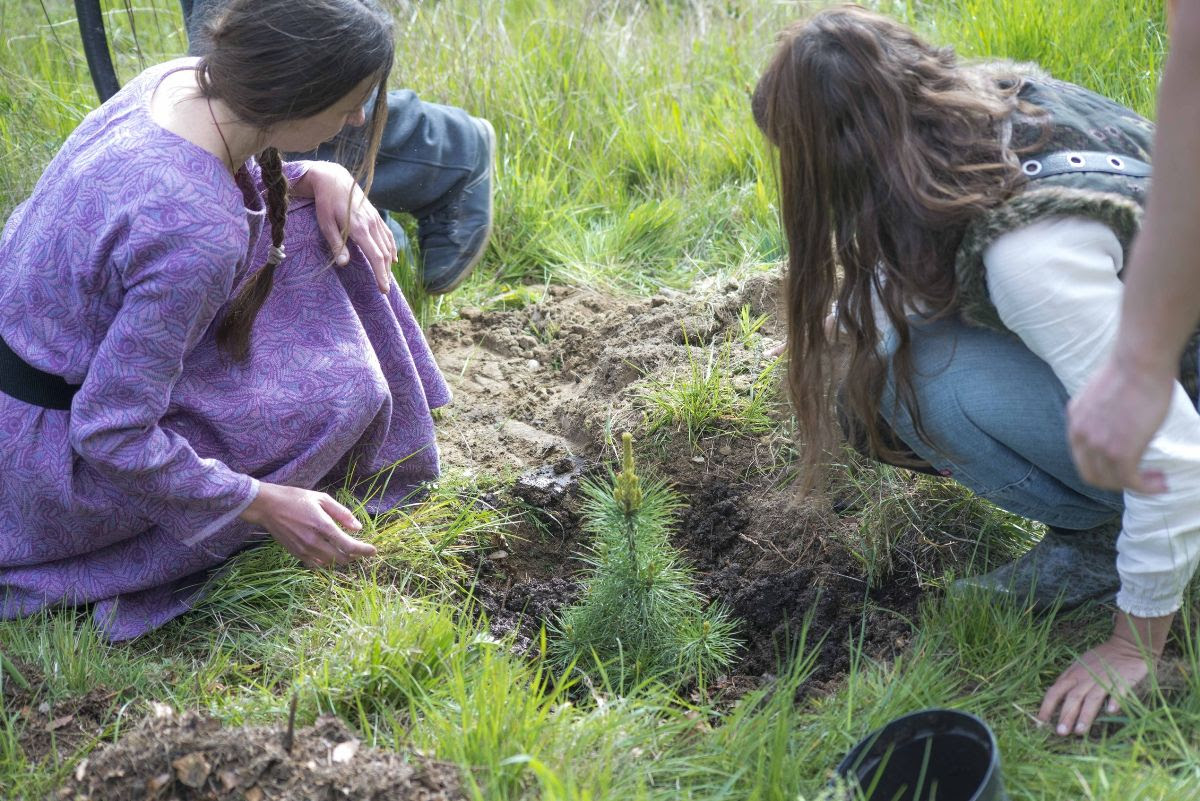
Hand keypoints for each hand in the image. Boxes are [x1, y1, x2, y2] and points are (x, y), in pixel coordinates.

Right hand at [239, 481, 376, 568]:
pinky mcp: (296, 554)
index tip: (373, 551)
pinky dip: (326, 562)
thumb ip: (342, 514)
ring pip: (329, 564)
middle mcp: (314, 541)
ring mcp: (304, 550)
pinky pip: (316, 565)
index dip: (364, 550)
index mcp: (322, 525)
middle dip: (354, 556)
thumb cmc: (296, 498)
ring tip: (345, 550)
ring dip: (340, 559)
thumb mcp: (322, 499)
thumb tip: (358, 528)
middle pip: (341, 559)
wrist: (267, 506)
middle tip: (360, 550)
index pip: (348, 545)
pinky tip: (328, 553)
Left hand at [293, 162, 395, 292]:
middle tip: (384, 290)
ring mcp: (375, 219)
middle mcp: (371, 224)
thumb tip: (345, 264)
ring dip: (387, 264)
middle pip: (384, 254)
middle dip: (385, 273)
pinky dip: (392, 249)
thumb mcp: (326, 224)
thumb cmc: (326, 203)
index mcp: (359, 228)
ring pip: (387, 246)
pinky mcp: (376, 216)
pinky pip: (388, 236)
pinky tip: (392, 259)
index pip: (375, 256)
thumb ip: (337, 245)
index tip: (383, 289)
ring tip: (385, 278)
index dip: (380, 274)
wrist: (334, 179)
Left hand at [1038, 612, 1171, 735]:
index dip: (1046, 707)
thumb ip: (1068, 682)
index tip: (1040, 723)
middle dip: (1066, 715)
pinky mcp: (1122, 681)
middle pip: (1073, 698)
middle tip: (1061, 732)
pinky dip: (1114, 701)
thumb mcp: (1078, 666)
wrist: (1125, 647)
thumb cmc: (1099, 659)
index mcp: (1072, 675)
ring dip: (1085, 715)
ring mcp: (1103, 680)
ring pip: (1092, 698)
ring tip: (1079, 731)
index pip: (1055, 691)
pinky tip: (1110, 711)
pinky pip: (1117, 692)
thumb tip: (1054, 700)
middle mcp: (1085, 678)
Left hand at [1067, 352, 1173, 492]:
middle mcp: (1081, 435)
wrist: (1139, 360)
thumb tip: (1121, 419)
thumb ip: (1104, 411)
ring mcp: (1098, 445)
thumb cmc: (1132, 367)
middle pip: (1092, 474)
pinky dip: (1147, 487)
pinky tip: (1161, 484)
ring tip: (1156, 479)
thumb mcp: (1103, 393)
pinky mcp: (1120, 452)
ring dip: (1135, 485)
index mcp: (1075, 419)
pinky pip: (1130, 481)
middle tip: (1141, 476)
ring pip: (1111, 481)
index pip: (1082, 456)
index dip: (1103, 465)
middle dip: (1116, 481)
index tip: (1126, 463)